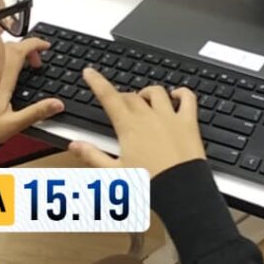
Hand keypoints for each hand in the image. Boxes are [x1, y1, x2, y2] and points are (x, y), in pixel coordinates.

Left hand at [0, 37, 63, 142]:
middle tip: (38, 62)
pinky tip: (7, 72)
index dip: (35, 44)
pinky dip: (3, 59)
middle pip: (10, 47)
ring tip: (25, 64)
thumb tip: (57, 104)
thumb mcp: (13, 124)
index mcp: (1, 80)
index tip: (46, 46)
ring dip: (15, 52)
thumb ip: (36, 113)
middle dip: (27, 48)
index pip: (19, 50)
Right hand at [68, 67, 204, 177]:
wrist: (181, 191)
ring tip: (143, 99)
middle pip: (131, 96)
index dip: (97, 82)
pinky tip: (176, 95)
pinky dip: (181, 93)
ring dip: (147, 93)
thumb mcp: (114, 173)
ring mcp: (170, 117)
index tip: (90, 72)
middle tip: (118, 103)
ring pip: (157, 92)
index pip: (109, 96)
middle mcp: (149, 116)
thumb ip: (93, 156)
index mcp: (129, 126)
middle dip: (122, 97)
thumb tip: (74, 145)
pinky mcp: (189, 123)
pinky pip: (188, 98)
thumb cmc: (149, 184)